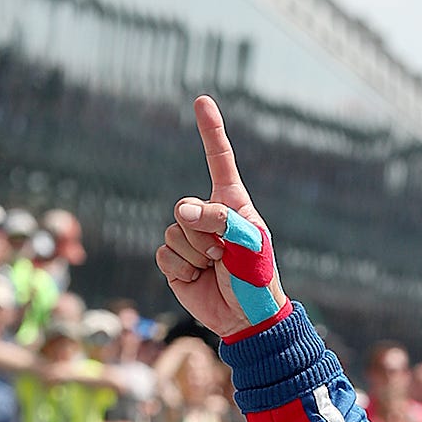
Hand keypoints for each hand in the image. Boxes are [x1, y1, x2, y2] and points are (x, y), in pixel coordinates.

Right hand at [156, 96, 285, 339]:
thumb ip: (219, 220)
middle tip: (225, 256)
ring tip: (215, 269)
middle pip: (185, 207)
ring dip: (195, 255)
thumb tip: (181, 212)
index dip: (210, 131)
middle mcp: (209, 217)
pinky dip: (182, 269)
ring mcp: (190, 238)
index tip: (202, 101)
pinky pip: (165, 254)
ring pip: (173, 232)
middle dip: (204, 234)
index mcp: (232, 204)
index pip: (219, 160)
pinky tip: (198, 279)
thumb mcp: (248, 244)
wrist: (248, 320)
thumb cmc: (257, 279)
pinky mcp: (176, 262)